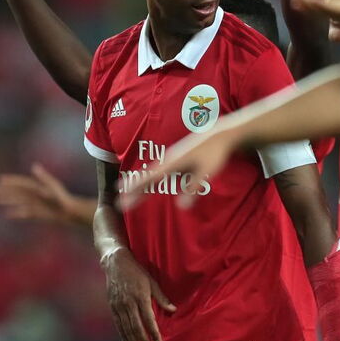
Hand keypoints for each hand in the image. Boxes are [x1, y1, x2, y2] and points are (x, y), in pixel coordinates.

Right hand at [0, 163, 84, 224]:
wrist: (69, 212)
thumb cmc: (61, 197)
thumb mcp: (52, 185)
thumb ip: (42, 176)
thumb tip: (34, 166)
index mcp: (38, 187)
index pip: (22, 183)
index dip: (11, 181)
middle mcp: (35, 195)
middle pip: (18, 192)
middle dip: (6, 190)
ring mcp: (35, 204)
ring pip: (18, 201)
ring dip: (7, 200)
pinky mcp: (37, 213)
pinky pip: (23, 213)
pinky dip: (15, 213)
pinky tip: (6, 214)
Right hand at [102, 248, 175, 340]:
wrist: (116, 263)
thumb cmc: (137, 271)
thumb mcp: (152, 281)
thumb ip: (162, 297)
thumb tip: (173, 310)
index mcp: (141, 297)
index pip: (148, 319)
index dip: (154, 332)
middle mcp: (129, 303)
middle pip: (137, 327)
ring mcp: (119, 306)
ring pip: (127, 328)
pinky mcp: (112, 307)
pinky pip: (118, 325)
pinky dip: (123, 336)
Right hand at [119, 128, 236, 210]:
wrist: (220, 133)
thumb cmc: (215, 153)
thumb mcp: (206, 171)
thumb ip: (193, 187)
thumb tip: (181, 206)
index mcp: (174, 162)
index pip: (151, 179)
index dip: (137, 189)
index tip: (124, 198)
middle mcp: (170, 159)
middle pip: (148, 176)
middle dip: (133, 188)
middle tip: (119, 200)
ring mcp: (173, 157)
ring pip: (152, 172)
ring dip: (139, 182)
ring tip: (126, 190)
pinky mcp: (178, 156)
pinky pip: (160, 169)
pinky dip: (150, 176)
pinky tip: (148, 181)